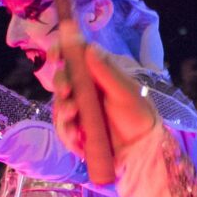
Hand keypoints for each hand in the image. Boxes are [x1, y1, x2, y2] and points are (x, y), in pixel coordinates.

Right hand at [49, 39, 170, 179]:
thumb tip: (89, 47)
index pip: (74, 57)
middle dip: (60, 84)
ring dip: (62, 109)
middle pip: (62, 79)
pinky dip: (66, 130)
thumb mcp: (125, 92)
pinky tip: (75, 135)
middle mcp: (85, 89)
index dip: (61, 52)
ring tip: (73, 116)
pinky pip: (62, 127)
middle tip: (67, 92)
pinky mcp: (76, 129)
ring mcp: (79, 110)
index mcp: (97, 74)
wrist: (141, 149)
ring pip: (59, 104)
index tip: (55, 56)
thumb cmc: (138, 115)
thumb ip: (107, 71)